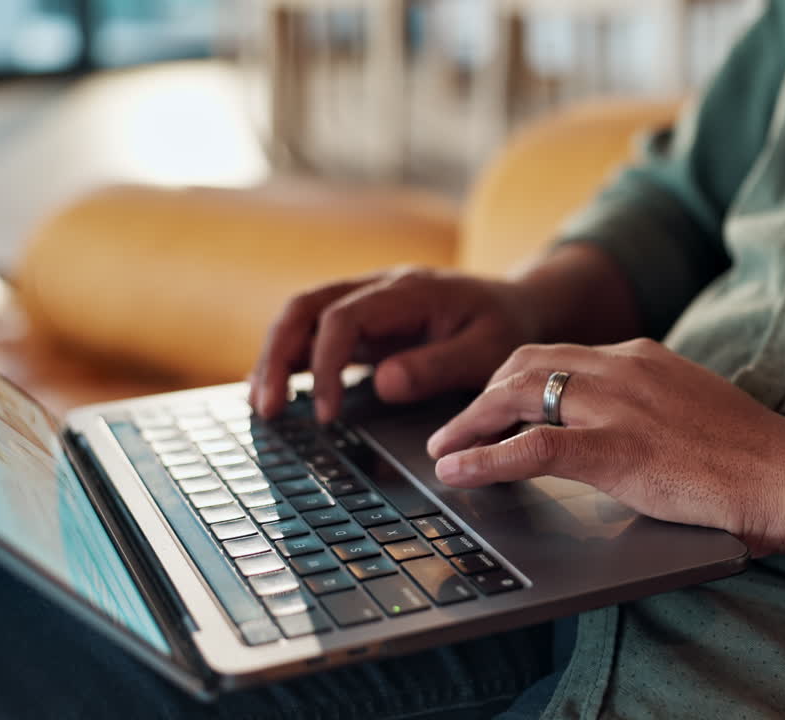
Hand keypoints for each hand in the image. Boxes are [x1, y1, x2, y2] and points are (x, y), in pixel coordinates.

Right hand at [248, 267, 542, 421]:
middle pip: (306, 306)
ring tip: (263, 405)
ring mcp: (368, 302)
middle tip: (266, 408)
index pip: (344, 317)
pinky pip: (316, 333)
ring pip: (302, 317)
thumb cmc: (507, 327)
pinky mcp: (365, 321)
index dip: (328, 365)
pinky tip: (281, 391)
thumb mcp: (488, 350)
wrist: (522, 306)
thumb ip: (438, 366)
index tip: (327, 413)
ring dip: (276, 357)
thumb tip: (382, 384)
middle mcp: (379, 288)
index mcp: (409, 290)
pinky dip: (294, 360)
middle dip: (277, 354)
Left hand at [426, 338, 784, 554]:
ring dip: (470, 422)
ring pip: (518, 395)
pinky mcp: (616, 449)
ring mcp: (617, 405)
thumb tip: (624, 424)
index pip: (559, 353)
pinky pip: (531, 448)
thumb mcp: (692, 405)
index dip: (514, 378)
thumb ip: (649, 403)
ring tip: (444, 447)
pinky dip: (484, 458)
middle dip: (481, 393)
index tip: (494, 400)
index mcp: (641, 355)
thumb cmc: (750, 453)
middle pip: (525, 364)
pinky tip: (457, 471)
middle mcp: (622, 367)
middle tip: (456, 424)